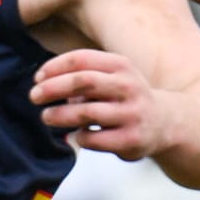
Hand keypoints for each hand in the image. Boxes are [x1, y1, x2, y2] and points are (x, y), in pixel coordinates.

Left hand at [30, 50, 164, 157]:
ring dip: (60, 115)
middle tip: (34, 96)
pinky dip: (79, 137)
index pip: (81, 59)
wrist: (164, 123)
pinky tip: (75, 135)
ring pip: (86, 112)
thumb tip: (45, 85)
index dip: (54, 67)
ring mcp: (131, 114)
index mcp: (121, 65)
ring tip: (46, 117)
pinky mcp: (131, 140)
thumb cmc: (125, 97)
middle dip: (52, 88)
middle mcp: (129, 86)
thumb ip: (83, 76)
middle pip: (82, 82)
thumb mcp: (112, 76)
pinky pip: (94, 139)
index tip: (38, 78)